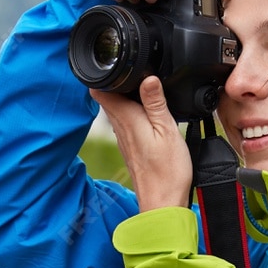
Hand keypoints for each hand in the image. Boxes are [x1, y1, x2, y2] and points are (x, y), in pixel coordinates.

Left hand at [92, 76, 191, 211]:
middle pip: (107, 98)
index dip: (103, 75)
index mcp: (126, 118)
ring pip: (116, 110)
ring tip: (140, 88)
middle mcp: (120, 128)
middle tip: (130, 71)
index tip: (113, 64)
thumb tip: (147, 77)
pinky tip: (145, 113)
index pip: (100, 90)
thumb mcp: (167, 130)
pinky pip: (126, 123)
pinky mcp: (131, 149)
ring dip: (124, 97)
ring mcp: (124, 139)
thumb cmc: (167, 172)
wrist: (163, 203)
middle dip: (114, 83)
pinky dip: (132, 113)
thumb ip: (155, 103)